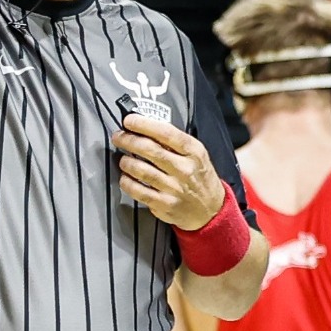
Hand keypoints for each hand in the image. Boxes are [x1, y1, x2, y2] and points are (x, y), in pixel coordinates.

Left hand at [112, 112, 226, 230]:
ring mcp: (174, 188)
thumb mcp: (196, 153)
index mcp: (193, 151)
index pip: (165, 132)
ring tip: (123, 159)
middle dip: (128, 140)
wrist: (211, 210)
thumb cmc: (199, 176)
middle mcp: (184, 169)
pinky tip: (125, 177)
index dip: (143, 124)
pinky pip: (138, 191)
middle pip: (149, 150)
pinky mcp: (164, 204)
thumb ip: (174, 141)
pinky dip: (127, 182)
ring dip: (126, 162)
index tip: (129, 120)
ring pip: (141, 170)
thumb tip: (144, 127)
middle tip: (118, 137)